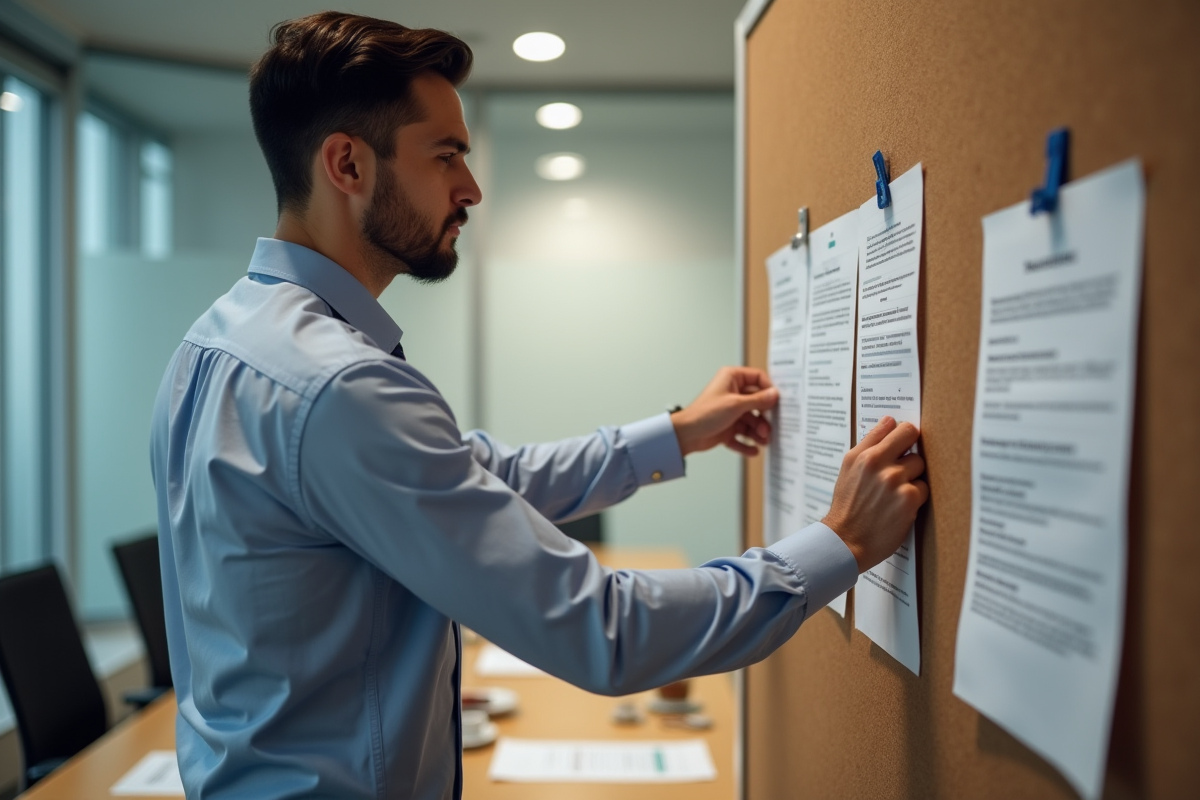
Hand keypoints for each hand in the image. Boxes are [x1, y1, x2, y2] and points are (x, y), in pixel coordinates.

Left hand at [670, 367, 778, 456]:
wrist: (685, 435)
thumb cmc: (703, 414)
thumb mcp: (735, 405)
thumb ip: (758, 400)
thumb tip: (774, 394)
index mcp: (732, 378)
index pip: (758, 378)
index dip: (769, 389)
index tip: (777, 402)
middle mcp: (732, 393)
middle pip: (758, 403)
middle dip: (764, 417)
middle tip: (768, 428)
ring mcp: (730, 411)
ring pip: (751, 421)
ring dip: (758, 432)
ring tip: (762, 441)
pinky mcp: (727, 427)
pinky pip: (742, 435)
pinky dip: (747, 443)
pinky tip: (753, 450)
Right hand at [822, 417, 928, 571]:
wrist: (846, 540)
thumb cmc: (847, 504)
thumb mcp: (849, 466)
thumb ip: (870, 441)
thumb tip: (889, 420)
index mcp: (866, 454)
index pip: (900, 428)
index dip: (906, 435)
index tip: (904, 442)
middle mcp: (880, 464)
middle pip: (914, 444)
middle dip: (909, 457)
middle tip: (898, 473)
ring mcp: (896, 481)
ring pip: (920, 467)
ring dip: (912, 478)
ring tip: (895, 492)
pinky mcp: (909, 499)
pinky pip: (924, 488)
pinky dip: (915, 497)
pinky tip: (900, 506)